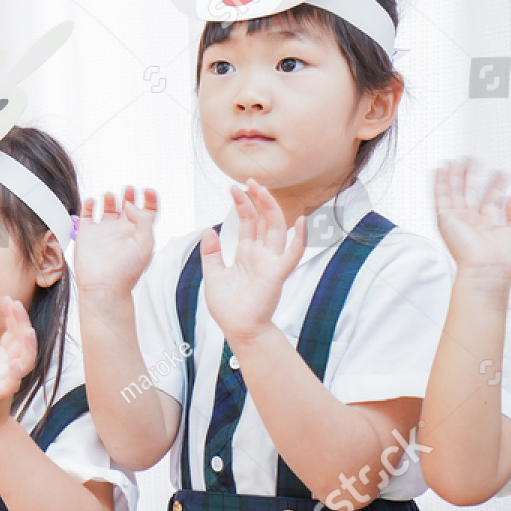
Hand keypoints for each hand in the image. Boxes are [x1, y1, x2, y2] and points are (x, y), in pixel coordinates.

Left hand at [0, 298, 35, 436]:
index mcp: (7, 357)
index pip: (14, 333)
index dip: (12, 317)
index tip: (7, 299)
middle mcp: (13, 365)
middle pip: (23, 341)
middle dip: (21, 322)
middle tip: (15, 304)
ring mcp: (10, 379)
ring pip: (26, 359)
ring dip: (28, 345)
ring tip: (27, 330)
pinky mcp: (3, 393)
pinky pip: (13, 382)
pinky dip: (14, 373)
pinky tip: (13, 364)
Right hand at [75, 187, 157, 298]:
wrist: (104, 287)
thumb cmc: (126, 272)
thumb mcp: (145, 243)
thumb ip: (143, 219)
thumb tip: (131, 205)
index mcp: (139, 233)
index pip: (147, 212)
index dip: (150, 200)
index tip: (148, 191)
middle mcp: (122, 231)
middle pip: (128, 206)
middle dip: (130, 195)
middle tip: (129, 190)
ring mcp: (104, 232)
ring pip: (108, 208)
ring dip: (109, 198)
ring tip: (110, 197)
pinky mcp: (87, 234)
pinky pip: (87, 214)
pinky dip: (88, 204)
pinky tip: (92, 202)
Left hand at [201, 181, 305, 345]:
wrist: (238, 330)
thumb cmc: (228, 307)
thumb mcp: (213, 275)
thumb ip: (211, 253)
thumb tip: (208, 230)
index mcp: (247, 254)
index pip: (248, 222)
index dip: (243, 204)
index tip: (234, 188)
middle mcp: (261, 255)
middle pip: (263, 220)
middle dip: (257, 199)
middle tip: (249, 180)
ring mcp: (271, 262)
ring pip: (276, 229)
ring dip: (270, 208)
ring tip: (262, 189)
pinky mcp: (277, 274)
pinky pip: (292, 254)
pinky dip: (300, 238)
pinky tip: (302, 221)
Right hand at [434, 158, 510, 275]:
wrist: (488, 268)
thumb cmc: (504, 259)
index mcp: (489, 227)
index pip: (491, 201)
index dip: (497, 186)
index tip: (501, 174)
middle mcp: (472, 223)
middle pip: (471, 194)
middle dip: (472, 176)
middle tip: (474, 161)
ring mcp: (458, 221)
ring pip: (455, 192)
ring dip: (456, 175)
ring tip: (459, 160)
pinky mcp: (445, 219)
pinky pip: (440, 197)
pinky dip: (439, 183)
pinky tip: (441, 171)